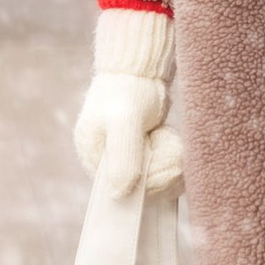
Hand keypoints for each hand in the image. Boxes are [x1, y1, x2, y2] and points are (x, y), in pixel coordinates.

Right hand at [75, 69, 170, 196]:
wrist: (140, 70)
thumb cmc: (128, 91)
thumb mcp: (124, 121)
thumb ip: (122, 157)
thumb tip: (119, 194)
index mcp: (93, 156)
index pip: (121, 190)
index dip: (150, 182)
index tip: (171, 164)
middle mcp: (106, 161)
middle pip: (141, 187)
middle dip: (162, 167)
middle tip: (171, 144)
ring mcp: (124, 158)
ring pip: (154, 179)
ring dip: (168, 159)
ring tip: (166, 136)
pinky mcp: (140, 153)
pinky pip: (160, 168)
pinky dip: (170, 155)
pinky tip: (168, 138)